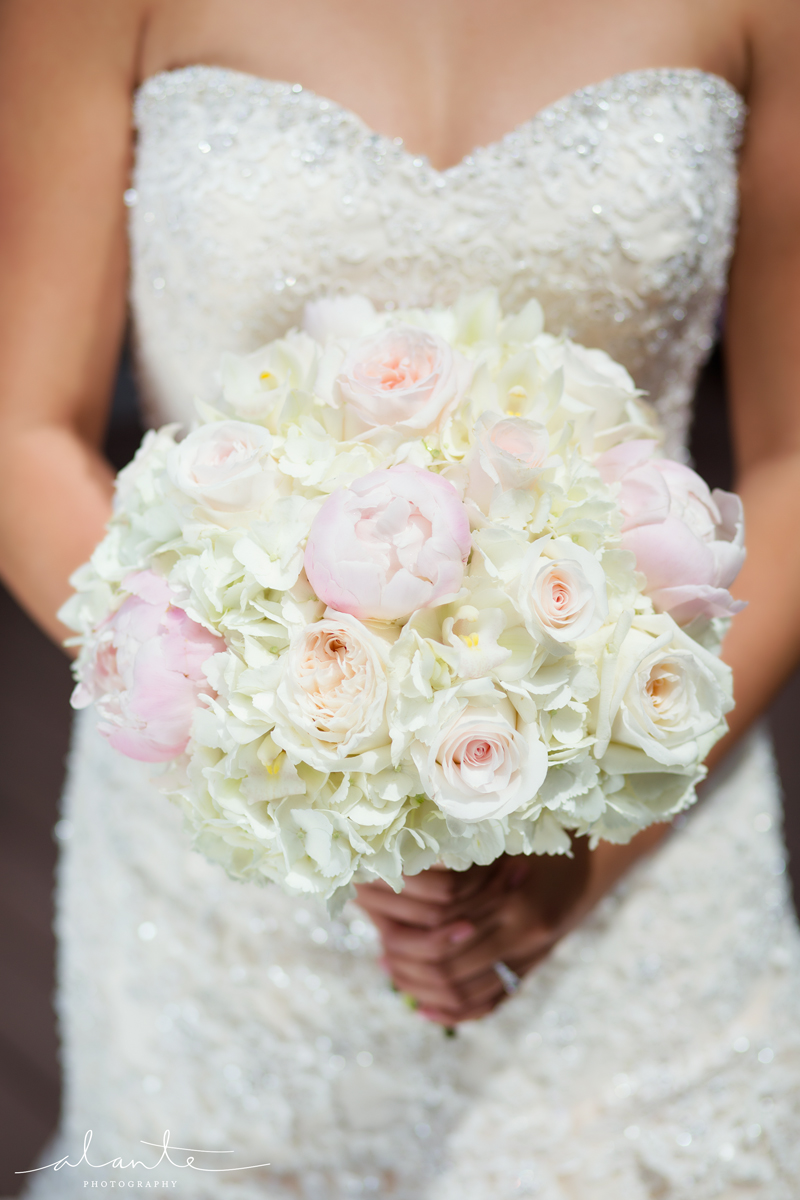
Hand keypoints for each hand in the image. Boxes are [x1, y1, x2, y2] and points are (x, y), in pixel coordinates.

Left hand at [354, 824, 668, 1024]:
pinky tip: (427, 1006)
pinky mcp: (536, 965)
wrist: (597, 854)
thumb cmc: (541, 834)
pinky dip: (458, 1010)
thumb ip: (464, 866)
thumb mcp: (502, 842)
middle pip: (455, 971)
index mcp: (516, 906)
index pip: (450, 942)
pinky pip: (492, 1002)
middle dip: (416, 968)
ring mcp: (534, 955)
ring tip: (396, 974)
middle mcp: (526, 937)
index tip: (385, 934)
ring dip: (430, 990)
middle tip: (384, 956)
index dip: (414, 942)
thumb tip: (403, 877)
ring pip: (471, 994)